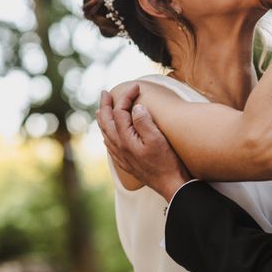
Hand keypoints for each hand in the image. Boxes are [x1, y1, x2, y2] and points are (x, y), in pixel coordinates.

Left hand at [97, 84, 190, 201]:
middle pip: (107, 122)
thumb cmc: (166, 162)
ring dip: (103, 120)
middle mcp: (119, 147)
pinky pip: (110, 146)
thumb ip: (144, 121)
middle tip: (104, 93)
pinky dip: (107, 135)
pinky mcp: (127, 163)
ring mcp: (122, 156)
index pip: (119, 112)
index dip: (126, 97)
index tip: (136, 86)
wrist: (170, 185)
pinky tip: (108, 136)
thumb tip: (136, 107)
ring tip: (100, 111)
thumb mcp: (157, 138)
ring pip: (106, 134)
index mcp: (125, 139)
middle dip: (105, 105)